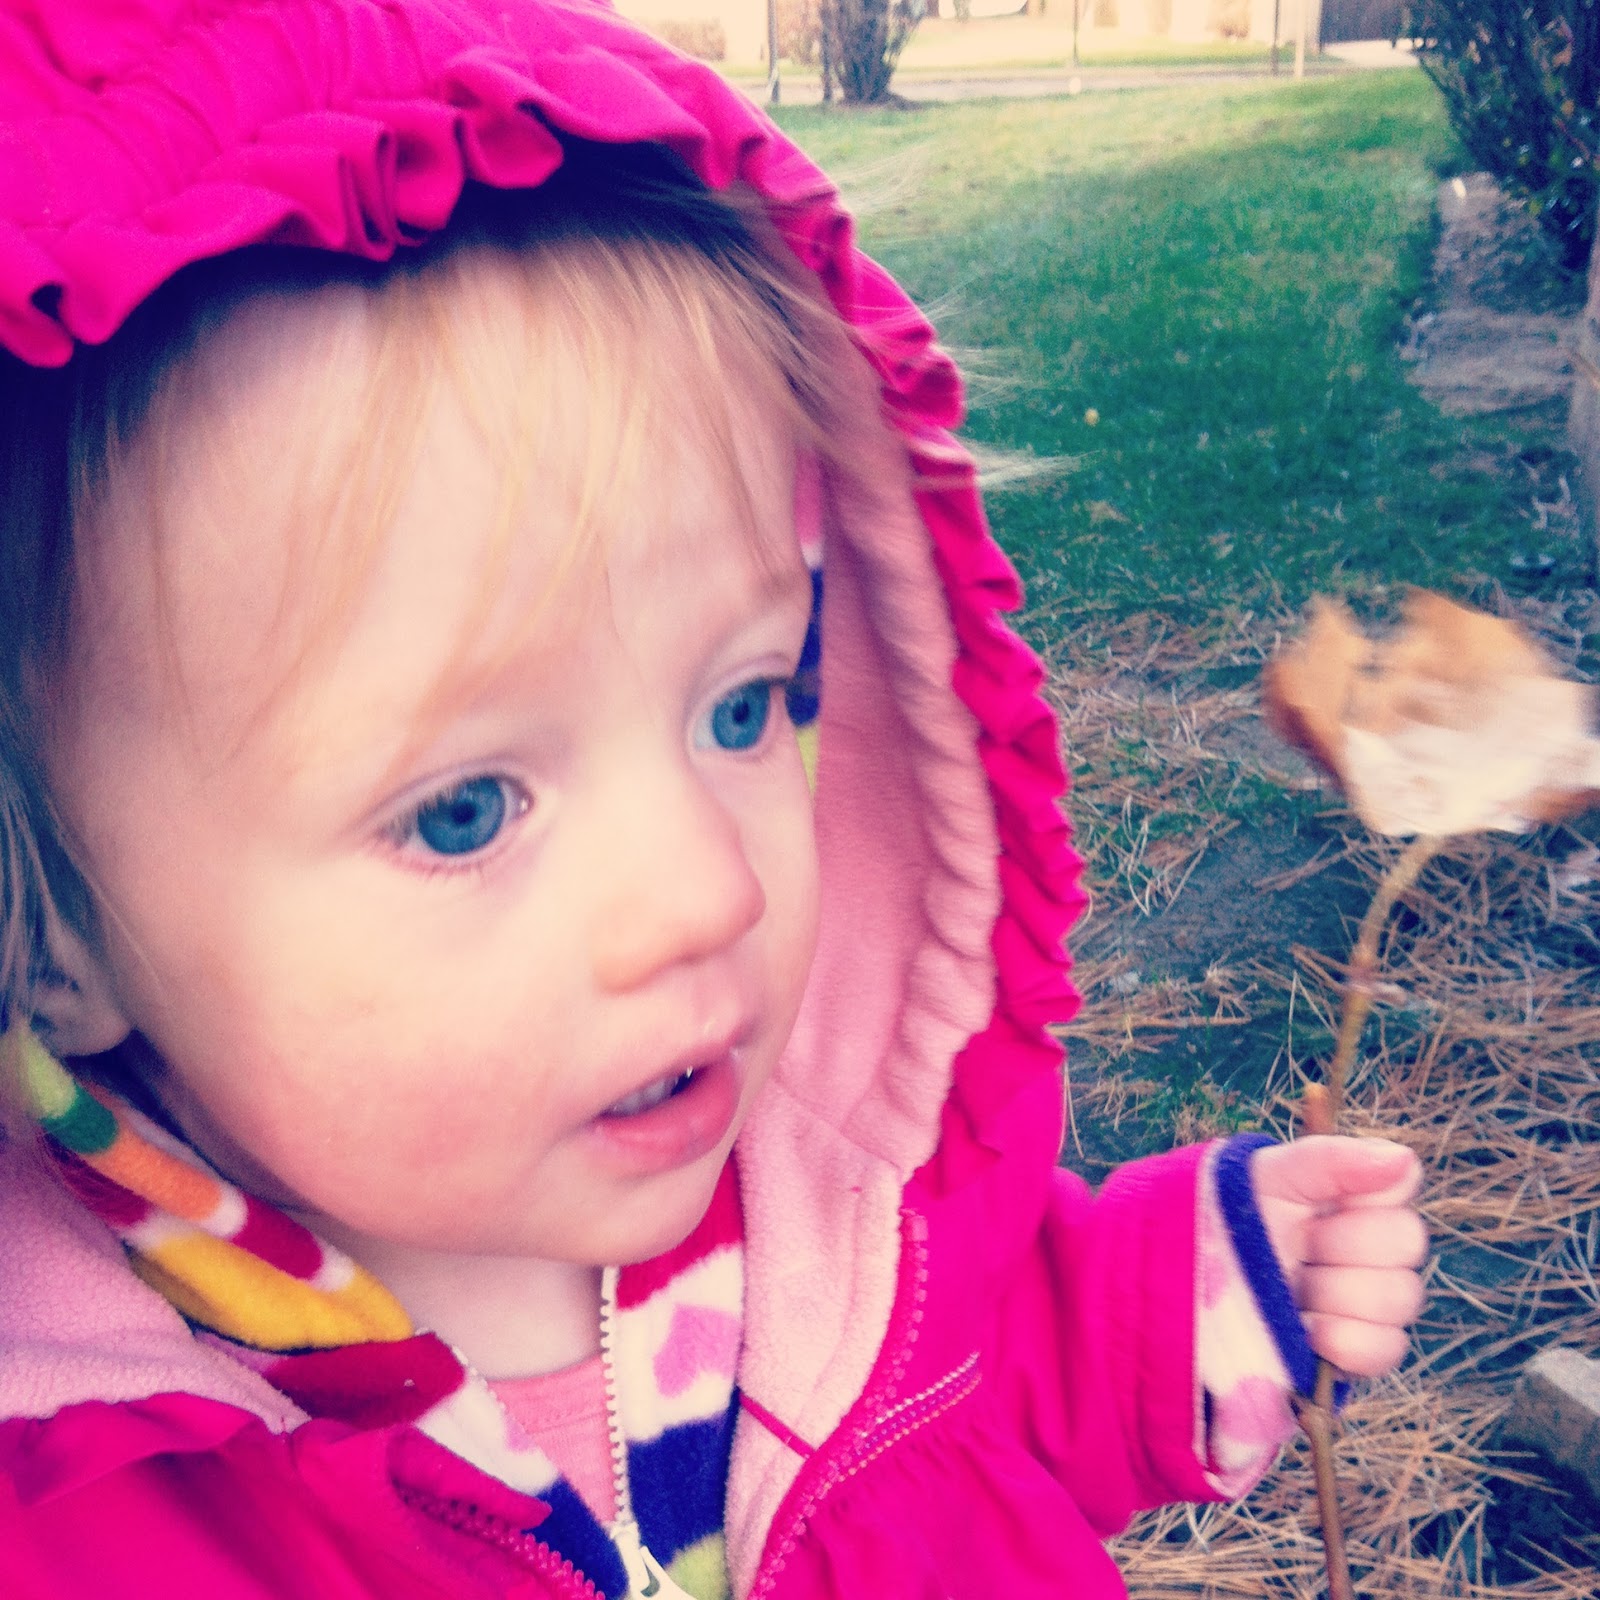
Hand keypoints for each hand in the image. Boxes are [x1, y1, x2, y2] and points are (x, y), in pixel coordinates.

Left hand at [1252, 1136, 1426, 1378]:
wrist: (1193, 1281)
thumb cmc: (1231, 1218)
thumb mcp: (1269, 1177)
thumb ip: (1331, 1160)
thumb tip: (1405, 1158)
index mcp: (1356, 1195)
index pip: (1401, 1180)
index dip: (1358, 1196)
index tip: (1313, 1204)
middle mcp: (1375, 1245)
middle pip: (1406, 1240)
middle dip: (1337, 1243)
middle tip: (1297, 1245)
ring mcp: (1373, 1300)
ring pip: (1398, 1296)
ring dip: (1333, 1292)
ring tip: (1294, 1288)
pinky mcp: (1363, 1350)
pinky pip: (1386, 1348)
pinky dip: (1340, 1340)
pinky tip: (1305, 1329)